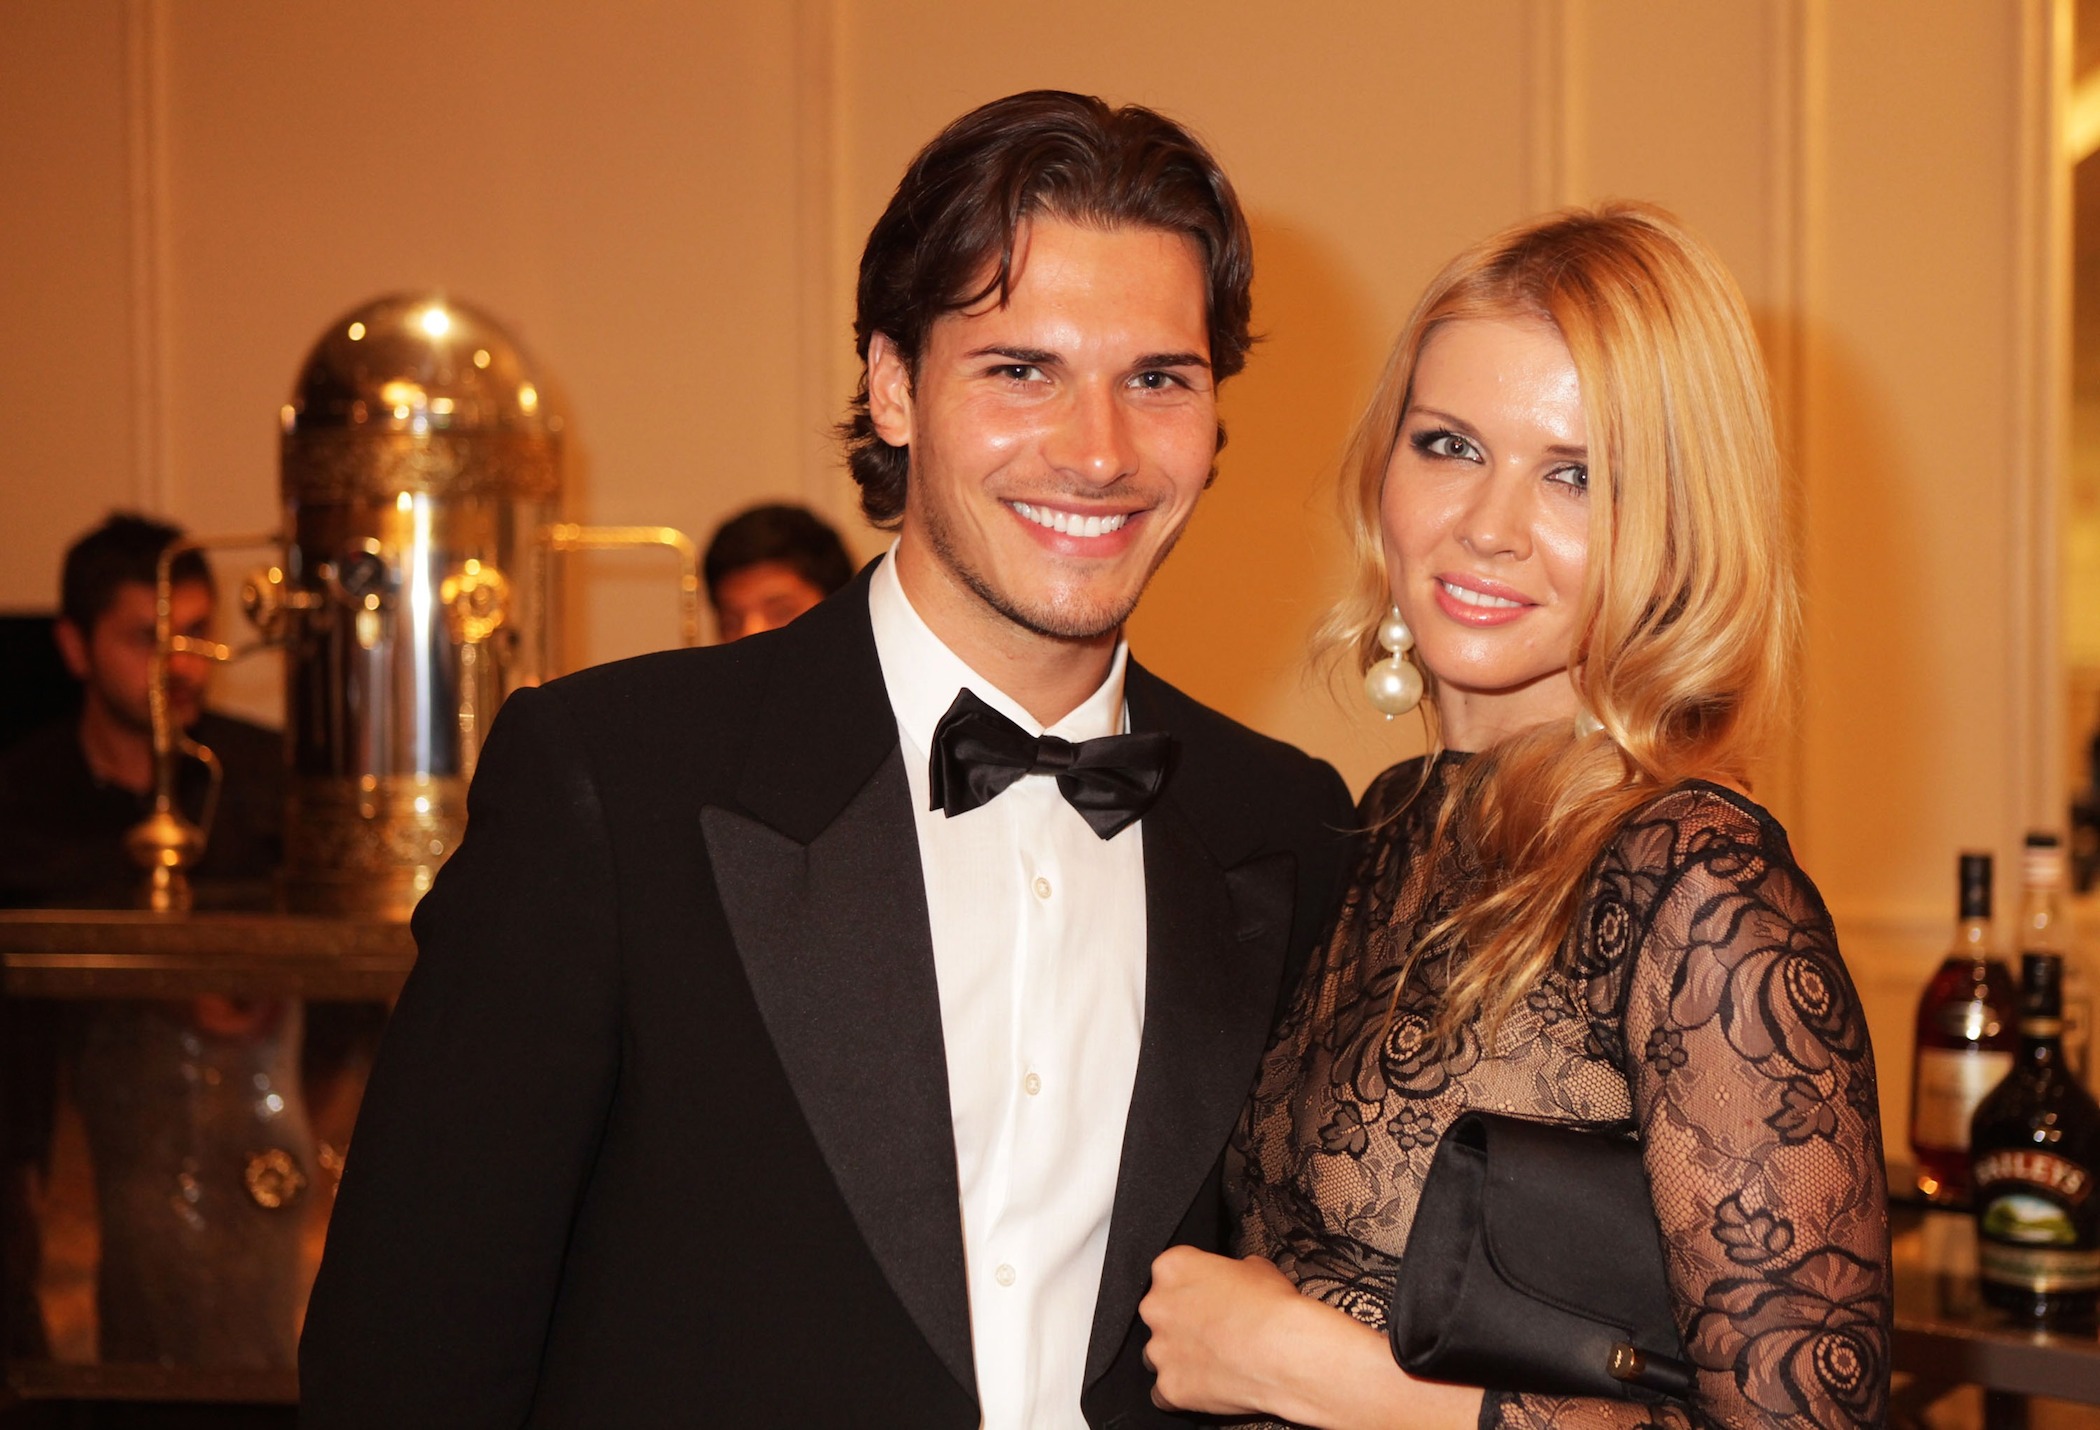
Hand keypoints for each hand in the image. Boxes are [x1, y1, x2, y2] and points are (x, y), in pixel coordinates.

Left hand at [1140, 1246, 1306, 1414]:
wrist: (1284, 1351)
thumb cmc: (1272, 1308)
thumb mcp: (1256, 1268)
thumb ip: (1232, 1272)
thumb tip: (1236, 1279)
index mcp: (1173, 1268)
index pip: (1171, 1273)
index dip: (1193, 1286)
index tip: (1207, 1296)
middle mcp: (1157, 1307)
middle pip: (1160, 1314)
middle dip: (1182, 1323)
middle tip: (1214, 1330)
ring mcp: (1160, 1350)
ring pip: (1159, 1354)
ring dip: (1180, 1357)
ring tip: (1214, 1360)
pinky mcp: (1170, 1386)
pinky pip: (1164, 1393)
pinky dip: (1182, 1390)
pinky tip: (1206, 1385)